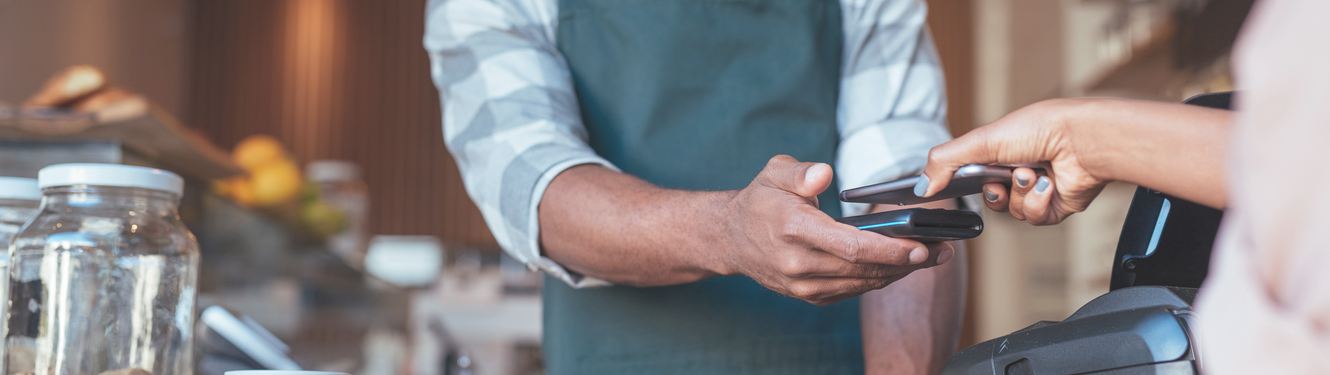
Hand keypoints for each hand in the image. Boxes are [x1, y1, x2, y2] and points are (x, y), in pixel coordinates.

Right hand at [719, 155, 953, 304]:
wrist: (730, 238)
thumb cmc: (760, 200)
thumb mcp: (774, 173)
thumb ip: (801, 172)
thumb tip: (824, 174)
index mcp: (793, 229)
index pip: (851, 246)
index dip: (890, 249)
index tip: (921, 246)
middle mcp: (798, 263)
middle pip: (863, 268)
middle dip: (907, 262)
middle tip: (941, 251)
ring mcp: (802, 285)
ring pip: (861, 283)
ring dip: (898, 273)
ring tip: (929, 259)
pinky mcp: (808, 296)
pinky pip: (851, 291)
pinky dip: (877, 280)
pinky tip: (898, 267)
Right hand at [915, 98, 1110, 224]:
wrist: (1083, 142)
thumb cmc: (1039, 129)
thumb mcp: (980, 141)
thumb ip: (944, 161)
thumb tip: (920, 187)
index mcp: (999, 150)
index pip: (968, 174)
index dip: (960, 182)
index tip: (951, 187)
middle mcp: (1016, 169)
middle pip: (988, 198)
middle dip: (993, 190)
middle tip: (1001, 177)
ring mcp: (1035, 189)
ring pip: (1010, 211)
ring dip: (1019, 194)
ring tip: (1033, 173)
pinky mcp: (1054, 206)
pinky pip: (1033, 218)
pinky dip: (1038, 202)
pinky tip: (1048, 184)